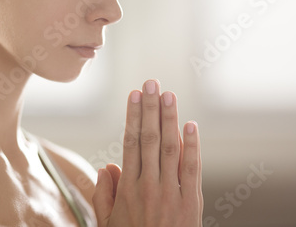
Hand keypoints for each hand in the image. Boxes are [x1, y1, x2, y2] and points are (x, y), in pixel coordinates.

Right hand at [92, 79, 202, 226]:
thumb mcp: (106, 223)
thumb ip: (103, 194)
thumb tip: (107, 166)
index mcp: (127, 188)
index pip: (130, 143)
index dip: (132, 117)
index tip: (133, 95)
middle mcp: (148, 185)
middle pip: (149, 138)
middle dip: (150, 108)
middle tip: (150, 83)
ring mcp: (171, 193)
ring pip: (170, 148)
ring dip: (169, 118)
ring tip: (168, 94)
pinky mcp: (191, 203)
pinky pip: (191, 169)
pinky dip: (192, 146)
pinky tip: (190, 125)